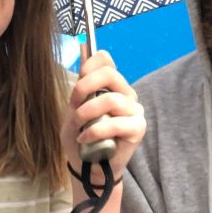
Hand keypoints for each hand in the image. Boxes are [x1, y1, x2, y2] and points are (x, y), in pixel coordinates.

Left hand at [61, 48, 145, 185]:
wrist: (87, 167)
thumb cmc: (81, 136)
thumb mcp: (74, 106)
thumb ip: (81, 80)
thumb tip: (84, 45)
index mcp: (111, 85)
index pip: (106, 60)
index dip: (88, 68)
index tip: (76, 88)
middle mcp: (126, 93)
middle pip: (110, 74)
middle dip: (85, 88)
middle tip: (74, 106)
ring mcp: (134, 111)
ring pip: (111, 100)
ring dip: (87, 113)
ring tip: (79, 127)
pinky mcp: (138, 129)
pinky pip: (117, 123)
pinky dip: (96, 131)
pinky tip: (86, 138)